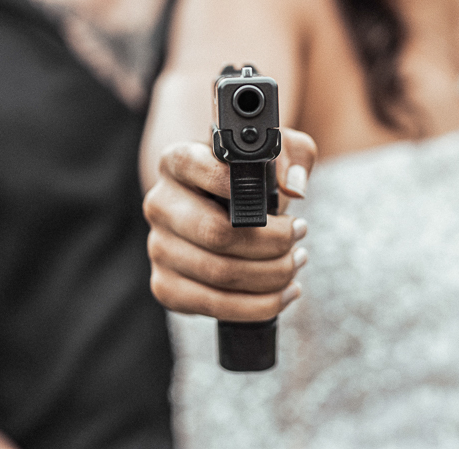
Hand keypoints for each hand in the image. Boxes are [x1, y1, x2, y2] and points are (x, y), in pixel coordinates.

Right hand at [143, 127, 316, 320]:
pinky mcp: (166, 286)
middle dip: (271, 241)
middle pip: (216, 233)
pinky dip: (258, 306)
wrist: (214, 206)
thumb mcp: (273, 152)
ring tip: (297, 262)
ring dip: (272, 274)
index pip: (197, 168)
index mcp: (177, 161)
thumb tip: (293, 189)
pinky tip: (284, 293)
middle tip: (299, 234)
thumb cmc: (247, 176)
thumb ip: (289, 155)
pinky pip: (214, 306)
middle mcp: (160, 203)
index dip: (236, 186)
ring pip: (220, 274)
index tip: (276, 205)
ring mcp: (159, 248)